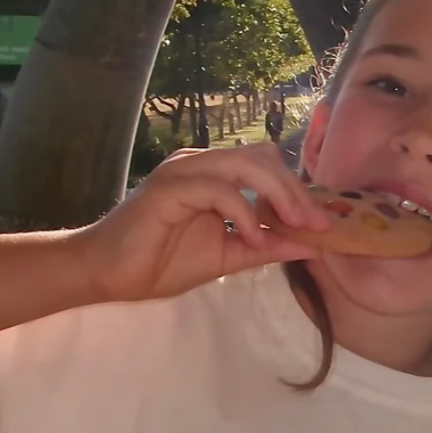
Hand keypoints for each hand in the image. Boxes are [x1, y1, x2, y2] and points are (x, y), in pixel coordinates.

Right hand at [71, 143, 330, 303]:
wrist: (109, 275)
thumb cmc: (160, 262)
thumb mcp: (228, 257)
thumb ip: (267, 246)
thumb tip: (312, 245)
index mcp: (214, 175)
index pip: (267, 165)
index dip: (298, 190)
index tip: (323, 223)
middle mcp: (200, 164)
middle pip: (263, 157)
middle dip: (296, 190)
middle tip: (316, 224)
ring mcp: (184, 172)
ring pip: (245, 165)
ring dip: (278, 194)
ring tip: (295, 225)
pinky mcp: (170, 189)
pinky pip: (218, 190)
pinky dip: (243, 213)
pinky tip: (253, 238)